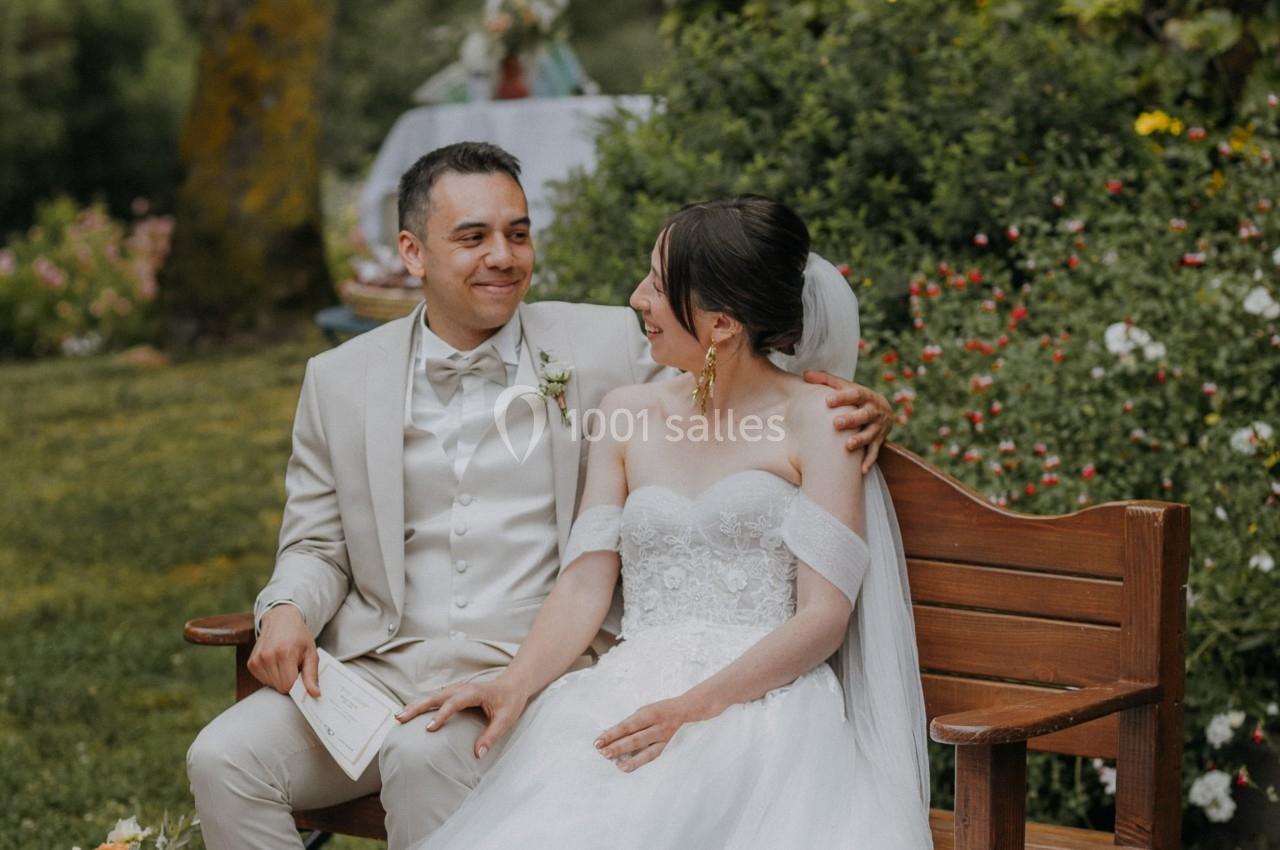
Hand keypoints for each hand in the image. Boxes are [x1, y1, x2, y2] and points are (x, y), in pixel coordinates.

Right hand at [248, 604, 319, 696]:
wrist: (281, 620)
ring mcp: (257, 660)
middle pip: (280, 687)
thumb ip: (312, 675)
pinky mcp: (251, 663)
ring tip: (285, 663)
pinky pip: (264, 680)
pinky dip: (272, 676)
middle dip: (290, 680)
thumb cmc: (298, 636)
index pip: (289, 686)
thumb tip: (314, 694)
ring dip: (280, 678)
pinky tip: (276, 663)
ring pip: (272, 685)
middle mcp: (267, 657)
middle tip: (294, 666)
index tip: (301, 674)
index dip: (297, 684)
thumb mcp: (311, 652)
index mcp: (284, 653)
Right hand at [396, 675, 530, 758]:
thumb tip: (477, 755)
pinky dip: (421, 704)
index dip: (441, 714)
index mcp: (474, 692)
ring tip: (398, 717)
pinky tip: (410, 713)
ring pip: (432, 696)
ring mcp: (456, 689)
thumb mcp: (506, 720)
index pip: (454, 703)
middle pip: (435, 696)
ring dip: (415, 705)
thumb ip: (491, 736)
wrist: (513, 684)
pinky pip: (435, 698)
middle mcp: (462, 688)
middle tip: (400, 718)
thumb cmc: (510, 701)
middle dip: (417, 707)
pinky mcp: (454, 693)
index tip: (429, 728)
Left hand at [594, 696, 707, 772]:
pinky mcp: (665, 747)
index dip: (612, 734)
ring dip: (628, 758)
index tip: (598, 741)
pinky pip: (650, 757)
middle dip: (618, 747)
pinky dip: (637, 763)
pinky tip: (625, 767)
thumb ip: (628, 723)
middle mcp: (657, 727)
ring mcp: (663, 739)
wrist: (684, 710)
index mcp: (649, 714)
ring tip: (614, 763)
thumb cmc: (657, 710)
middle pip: (635, 739)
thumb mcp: (643, 711)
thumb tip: (608, 735)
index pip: (627, 726)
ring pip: (645, 751)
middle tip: (603, 753)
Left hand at [803, 371, 893, 472]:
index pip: (854, 394)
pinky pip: (875, 452)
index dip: (842, 397)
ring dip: (860, 440)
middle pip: (864, 415)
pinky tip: (861, 470)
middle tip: (836, 424)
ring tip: (848, 446)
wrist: (884, 410)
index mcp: (864, 396)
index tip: (827, 400)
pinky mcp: (880, 441)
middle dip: (851, 419)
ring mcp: (877, 427)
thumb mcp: (845, 386)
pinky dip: (869, 461)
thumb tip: (805, 375)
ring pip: (870, 434)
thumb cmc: (856, 397)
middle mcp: (873, 411)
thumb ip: (826, 380)